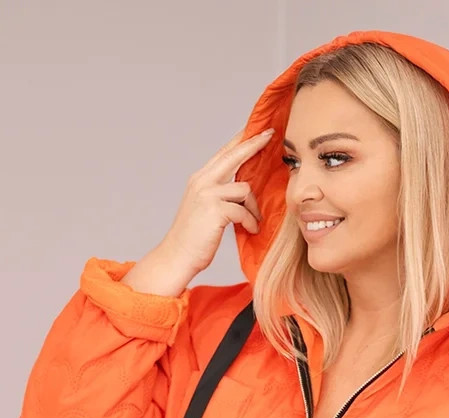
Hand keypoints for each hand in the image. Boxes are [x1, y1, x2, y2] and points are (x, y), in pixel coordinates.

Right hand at [160, 126, 273, 276]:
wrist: (177, 257)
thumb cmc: (194, 238)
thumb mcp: (206, 209)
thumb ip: (221, 194)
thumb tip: (244, 189)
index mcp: (200, 179)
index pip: (224, 153)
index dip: (241, 140)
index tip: (257, 130)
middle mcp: (202, 181)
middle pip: (233, 154)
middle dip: (254, 143)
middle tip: (270, 134)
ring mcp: (207, 194)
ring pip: (244, 188)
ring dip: (253, 207)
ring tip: (253, 222)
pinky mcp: (214, 209)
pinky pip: (243, 210)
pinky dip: (250, 222)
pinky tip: (250, 230)